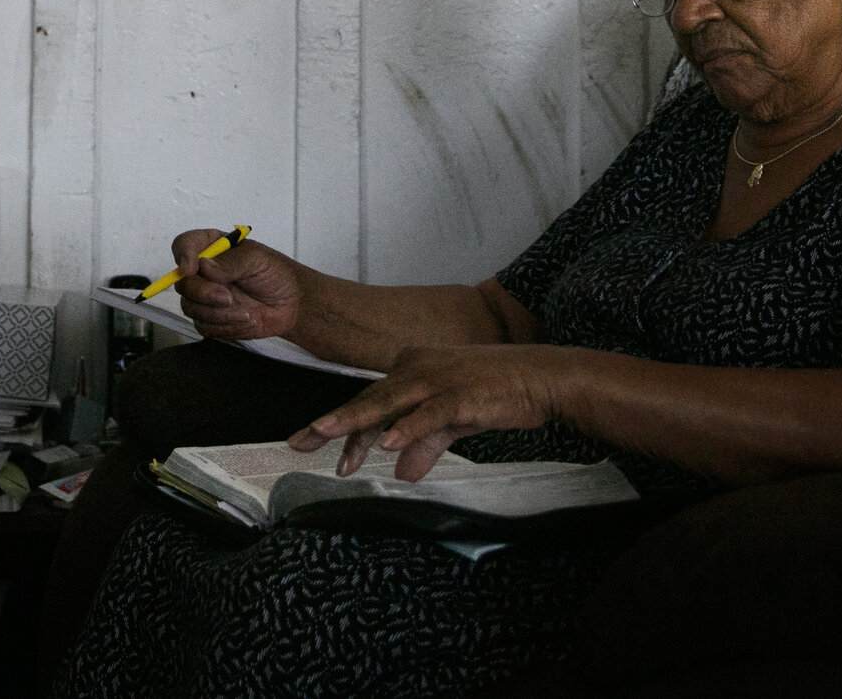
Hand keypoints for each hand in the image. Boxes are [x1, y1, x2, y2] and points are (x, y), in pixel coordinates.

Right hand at [168, 230, 301, 341]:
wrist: (291, 303)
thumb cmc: (275, 273)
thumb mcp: (258, 260)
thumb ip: (231, 262)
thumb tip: (204, 266)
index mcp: (212, 248)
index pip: (184, 245)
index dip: (183, 255)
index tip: (192, 268)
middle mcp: (203, 272)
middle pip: (183, 283)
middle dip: (204, 293)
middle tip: (228, 298)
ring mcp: (205, 297)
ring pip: (191, 308)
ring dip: (218, 314)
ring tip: (246, 313)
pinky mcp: (212, 319)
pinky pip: (205, 327)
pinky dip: (227, 327)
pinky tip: (247, 320)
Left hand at [287, 344, 575, 480]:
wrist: (541, 378)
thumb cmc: (495, 394)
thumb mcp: (452, 422)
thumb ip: (424, 445)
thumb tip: (402, 473)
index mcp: (411, 370)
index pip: (369, 402)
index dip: (341, 426)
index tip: (310, 445)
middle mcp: (416, 369)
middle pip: (368, 401)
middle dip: (332, 424)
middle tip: (300, 442)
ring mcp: (438, 379)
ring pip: (388, 402)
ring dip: (357, 420)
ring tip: (327, 435)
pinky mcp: (462, 393)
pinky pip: (429, 413)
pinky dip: (407, 428)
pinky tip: (387, 444)